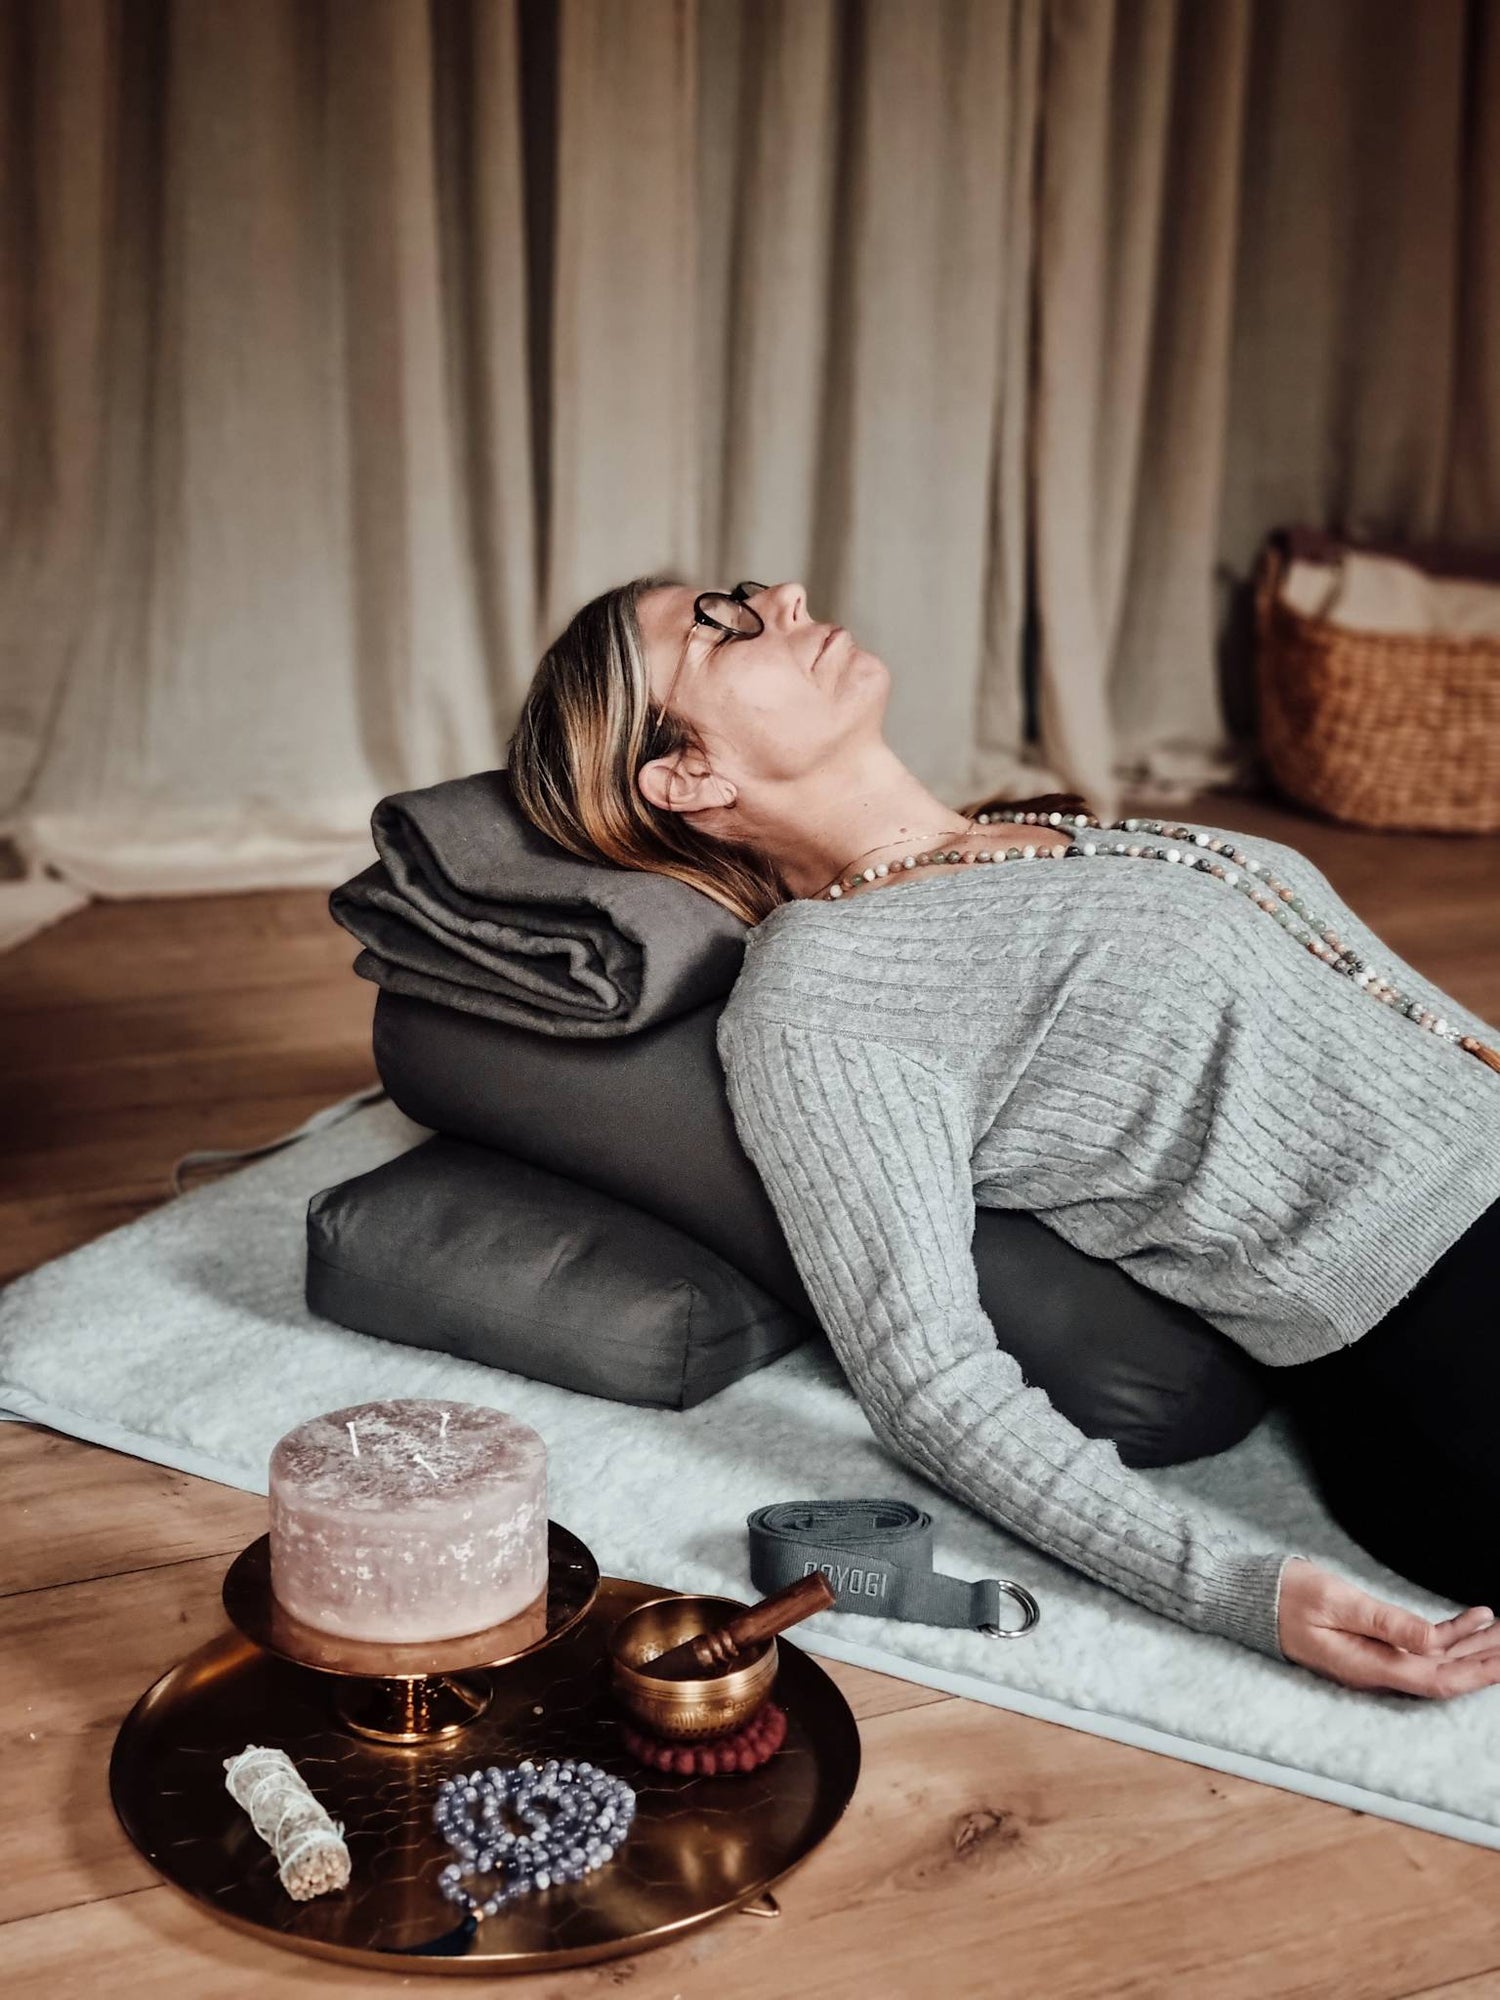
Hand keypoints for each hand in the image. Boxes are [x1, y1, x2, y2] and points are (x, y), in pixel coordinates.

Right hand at [1278, 1557, 1499, 1697]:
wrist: (1254, 1596)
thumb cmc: (1288, 1595)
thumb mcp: (1336, 1602)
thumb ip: (1385, 1622)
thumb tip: (1433, 1642)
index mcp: (1368, 1666)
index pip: (1437, 1680)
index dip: (1477, 1674)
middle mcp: (1378, 1670)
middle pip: (1446, 1674)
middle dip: (1485, 1661)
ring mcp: (1377, 1659)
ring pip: (1439, 1660)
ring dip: (1475, 1646)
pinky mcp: (1374, 1643)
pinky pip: (1422, 1645)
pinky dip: (1451, 1633)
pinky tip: (1475, 1619)